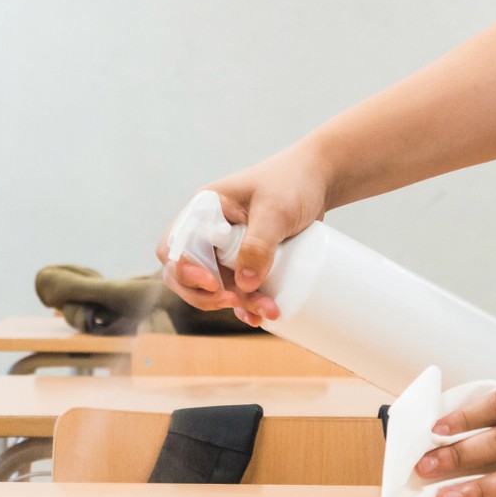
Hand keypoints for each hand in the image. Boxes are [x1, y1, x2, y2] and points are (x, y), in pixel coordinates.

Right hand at [156, 143, 331, 325]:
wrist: (320, 179)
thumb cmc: (293, 182)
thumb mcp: (276, 210)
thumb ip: (259, 243)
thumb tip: (244, 285)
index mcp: (203, 210)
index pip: (176, 247)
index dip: (186, 270)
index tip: (214, 282)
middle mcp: (208, 231)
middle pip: (186, 275)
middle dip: (207, 296)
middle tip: (236, 301)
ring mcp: (227, 248)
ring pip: (215, 287)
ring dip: (235, 305)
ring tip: (267, 312)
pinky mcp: (248, 261)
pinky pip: (237, 290)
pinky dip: (246, 305)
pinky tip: (260, 317)